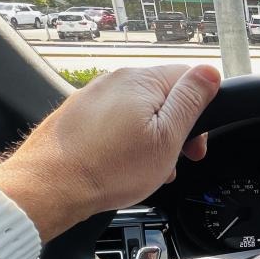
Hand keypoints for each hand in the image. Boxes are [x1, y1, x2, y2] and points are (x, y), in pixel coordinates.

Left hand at [0, 65, 220, 239]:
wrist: (49, 186)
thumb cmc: (109, 169)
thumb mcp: (167, 138)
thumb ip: (191, 100)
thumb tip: (209, 72)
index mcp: (141, 81)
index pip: (189, 78)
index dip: (202, 111)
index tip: (195, 144)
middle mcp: (114, 80)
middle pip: (162, 96)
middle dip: (174, 128)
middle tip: (174, 161)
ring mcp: (91, 96)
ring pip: (137, 111)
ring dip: (150, 137)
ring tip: (145, 169)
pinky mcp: (76, 115)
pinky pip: (112, 121)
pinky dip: (123, 140)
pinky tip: (120, 165)